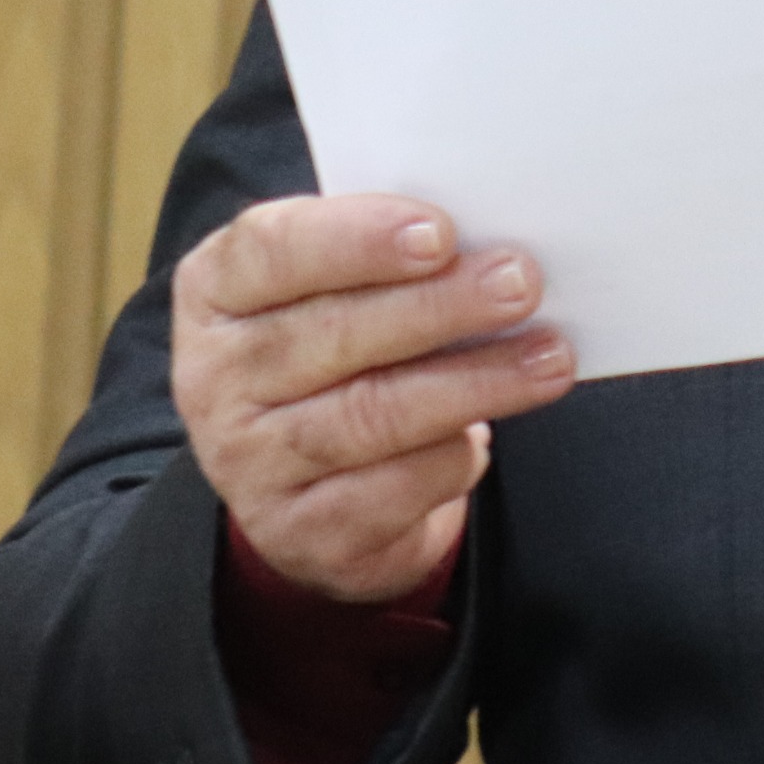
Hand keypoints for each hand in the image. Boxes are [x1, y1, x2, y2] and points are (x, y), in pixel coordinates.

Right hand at [170, 193, 577, 602]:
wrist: (308, 484)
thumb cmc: (340, 351)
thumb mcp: (336, 290)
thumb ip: (389, 259)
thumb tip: (489, 242)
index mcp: (217, 293)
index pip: (270, 250)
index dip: (355, 239)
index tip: (440, 233)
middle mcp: (216, 379)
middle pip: (331, 335)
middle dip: (438, 307)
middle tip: (520, 282)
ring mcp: (250, 463)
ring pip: (369, 417)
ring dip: (471, 383)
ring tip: (547, 357)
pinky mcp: (301, 531)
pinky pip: (390, 490)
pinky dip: (450, 459)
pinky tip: (487, 437)